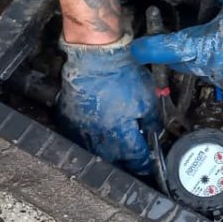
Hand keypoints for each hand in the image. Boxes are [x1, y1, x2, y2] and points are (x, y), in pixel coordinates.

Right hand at [58, 33, 160, 174]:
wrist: (96, 58)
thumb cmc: (122, 76)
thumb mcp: (147, 99)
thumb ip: (151, 120)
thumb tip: (153, 132)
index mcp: (121, 135)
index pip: (136, 158)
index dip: (145, 162)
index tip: (149, 163)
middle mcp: (99, 138)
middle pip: (115, 161)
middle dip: (126, 162)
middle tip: (133, 160)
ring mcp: (81, 130)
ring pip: (96, 153)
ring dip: (108, 155)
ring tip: (116, 153)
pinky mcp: (69, 120)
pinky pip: (79, 138)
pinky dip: (89, 141)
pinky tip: (96, 138)